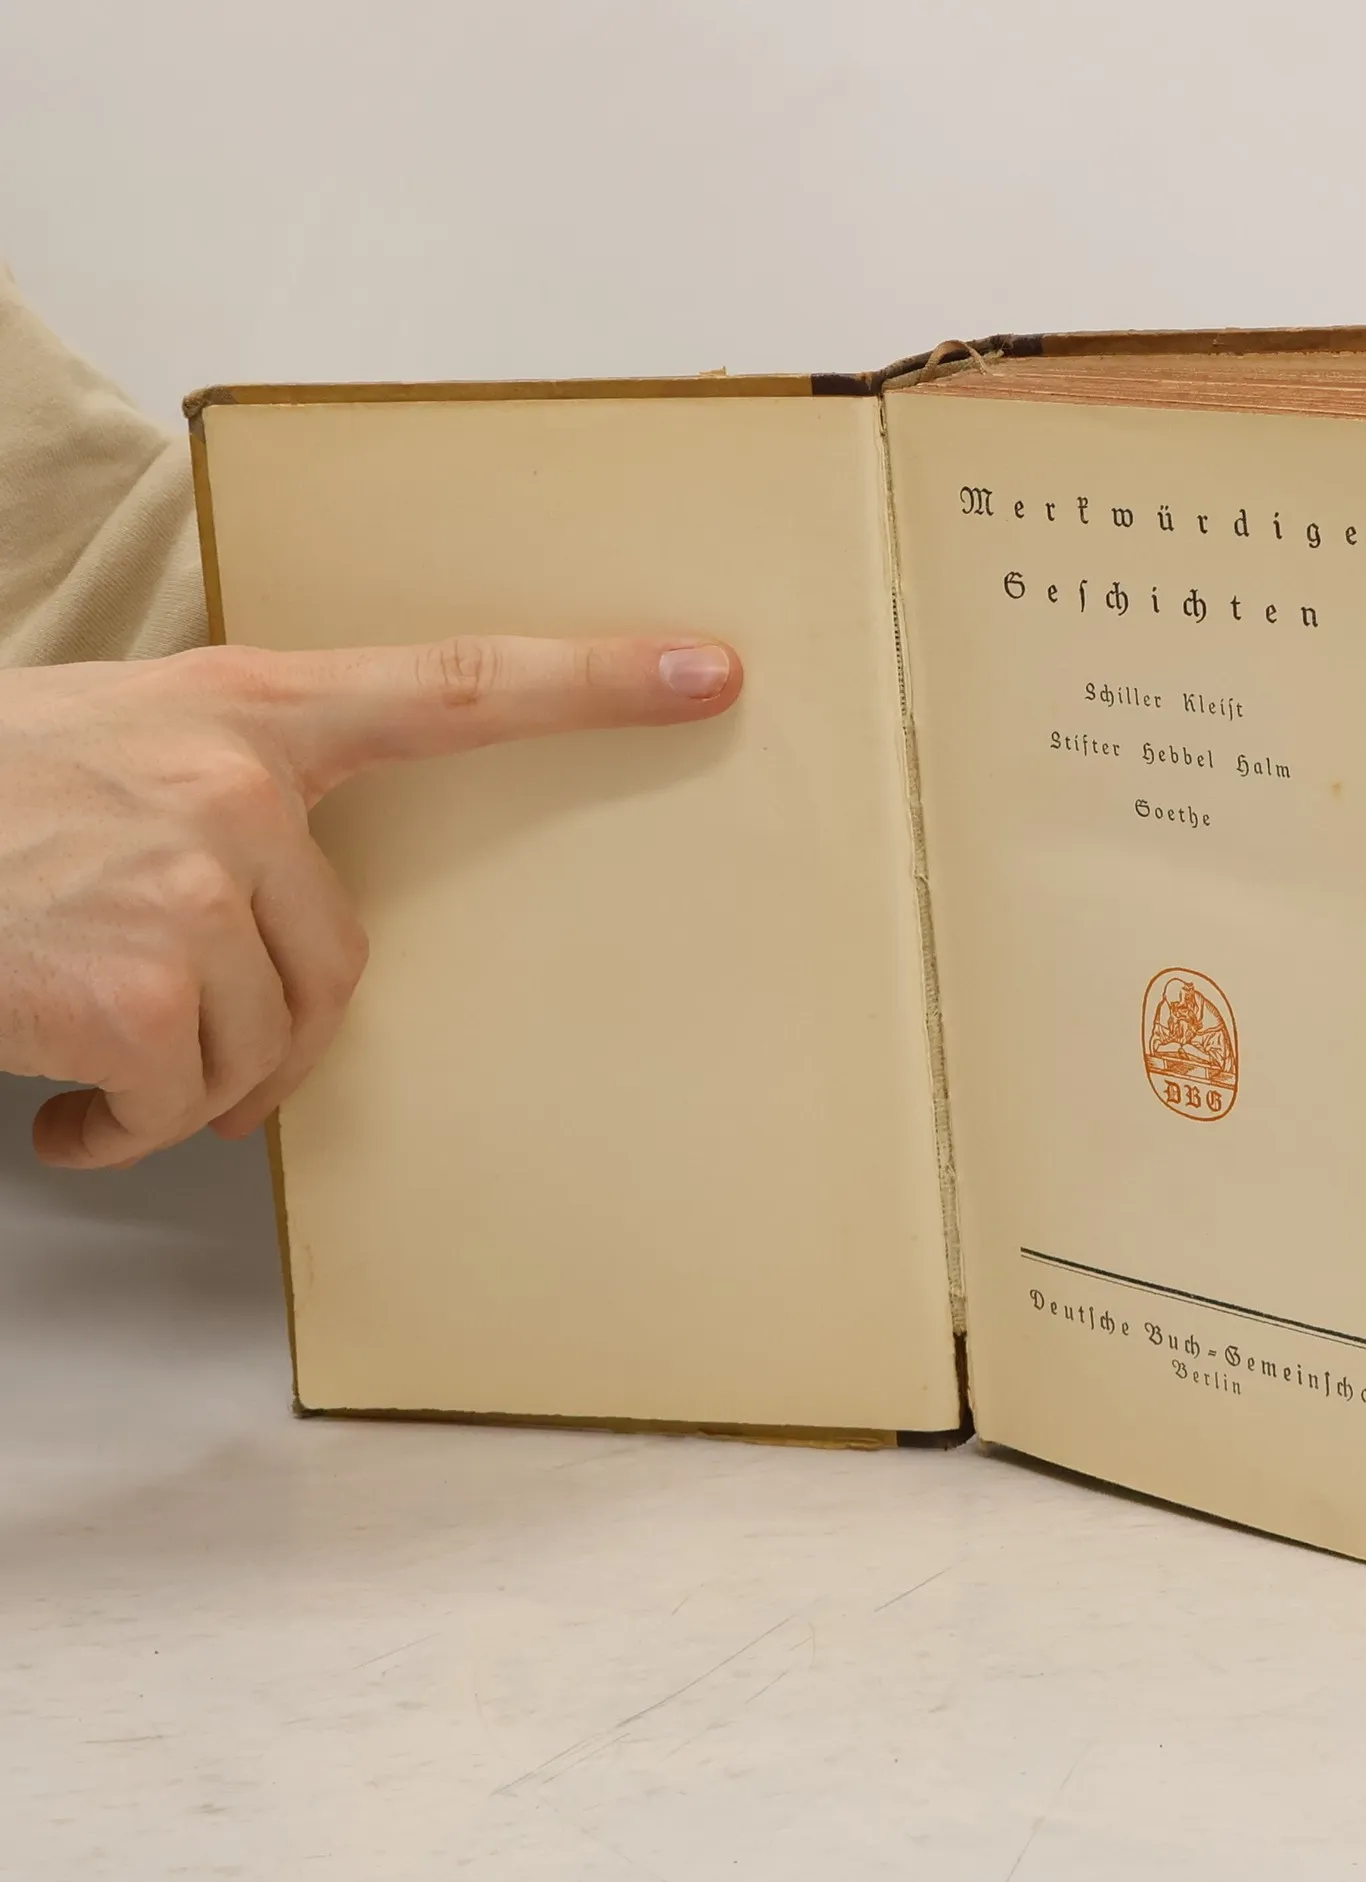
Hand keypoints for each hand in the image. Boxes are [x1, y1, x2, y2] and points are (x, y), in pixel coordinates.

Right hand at [0, 634, 740, 1168]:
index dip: (595, 684)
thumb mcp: (117, 749)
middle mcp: (237, 779)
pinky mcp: (145, 985)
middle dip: (265, 1029)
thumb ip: (238, 807)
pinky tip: (60, 1107)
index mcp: (248, 706)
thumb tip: (297, 962)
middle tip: (174, 1040)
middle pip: (340, 962)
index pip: (457, 684)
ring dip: (186, 1085)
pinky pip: (186, 1103)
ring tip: (91, 1050)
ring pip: (268, 1048)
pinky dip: (121, 1131)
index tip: (709, 674)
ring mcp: (193, 877)